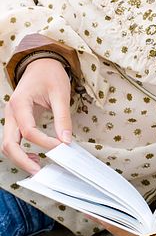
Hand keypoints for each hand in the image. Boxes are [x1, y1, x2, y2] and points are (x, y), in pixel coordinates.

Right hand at [1, 58, 72, 173]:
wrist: (41, 64)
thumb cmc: (50, 75)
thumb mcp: (60, 93)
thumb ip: (63, 117)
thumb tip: (66, 140)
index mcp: (20, 103)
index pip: (29, 131)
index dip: (45, 142)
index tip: (62, 147)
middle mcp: (11, 113)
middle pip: (8, 143)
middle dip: (22, 160)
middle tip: (39, 171)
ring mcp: (11, 118)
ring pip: (8, 145)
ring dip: (20, 158)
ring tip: (38, 167)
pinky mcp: (16, 121)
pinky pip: (14, 140)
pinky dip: (21, 151)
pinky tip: (36, 156)